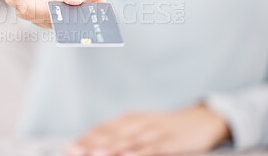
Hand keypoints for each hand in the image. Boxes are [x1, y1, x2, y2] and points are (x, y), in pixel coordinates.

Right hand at [4, 0, 104, 27]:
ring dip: (73, 15)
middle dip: (62, 15)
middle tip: (87, 9)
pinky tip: (93, 4)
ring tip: (95, 3)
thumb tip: (73, 0)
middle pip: (36, 16)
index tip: (70, 7)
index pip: (27, 5)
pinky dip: (77, 14)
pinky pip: (61, 19)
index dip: (47, 11)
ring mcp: (34, 4)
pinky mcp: (47, 11)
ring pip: (50, 21)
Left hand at [67, 104, 230, 155]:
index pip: (103, 129)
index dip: (85, 138)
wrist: (202, 119)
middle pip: (111, 134)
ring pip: (127, 141)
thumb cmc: (167, 127)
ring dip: (109, 148)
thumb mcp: (144, 128)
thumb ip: (123, 136)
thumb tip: (99, 148)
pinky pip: (152, 148)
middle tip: (73, 151)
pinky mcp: (170, 140)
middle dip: (90, 144)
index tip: (69, 147)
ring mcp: (154, 131)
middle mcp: (138, 123)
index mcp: (130, 119)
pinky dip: (139, 152)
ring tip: (93, 154)